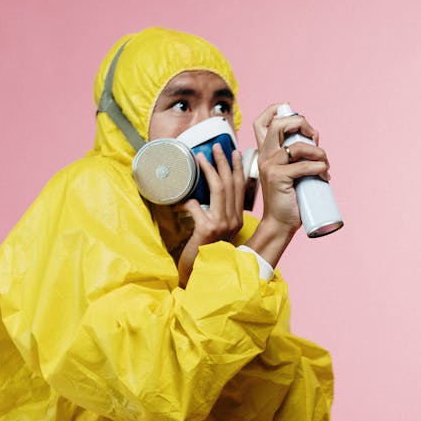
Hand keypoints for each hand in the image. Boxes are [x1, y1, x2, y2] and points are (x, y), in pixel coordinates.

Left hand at [175, 143, 245, 286]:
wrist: (200, 274)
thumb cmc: (203, 250)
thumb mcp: (215, 230)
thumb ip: (216, 213)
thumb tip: (206, 191)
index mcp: (237, 219)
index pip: (240, 188)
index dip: (237, 168)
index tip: (233, 152)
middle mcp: (233, 221)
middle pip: (230, 184)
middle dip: (222, 162)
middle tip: (215, 147)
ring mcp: (222, 225)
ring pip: (218, 189)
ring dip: (208, 169)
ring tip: (199, 157)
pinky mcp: (208, 229)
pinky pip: (196, 205)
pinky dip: (187, 199)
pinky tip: (180, 199)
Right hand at [242, 104, 330, 266]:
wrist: (280, 223)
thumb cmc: (288, 198)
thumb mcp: (289, 172)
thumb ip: (295, 157)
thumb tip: (316, 142)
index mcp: (265, 152)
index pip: (262, 121)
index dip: (277, 110)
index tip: (299, 119)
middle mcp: (264, 155)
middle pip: (280, 124)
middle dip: (302, 124)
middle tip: (314, 137)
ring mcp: (270, 165)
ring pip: (299, 146)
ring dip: (319, 152)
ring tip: (325, 164)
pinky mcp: (278, 177)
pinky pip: (305, 166)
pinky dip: (320, 168)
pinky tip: (324, 175)